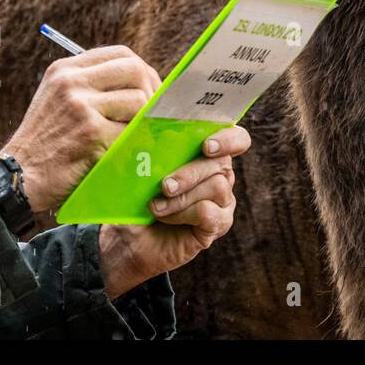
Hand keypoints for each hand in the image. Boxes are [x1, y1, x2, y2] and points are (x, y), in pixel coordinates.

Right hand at [2, 45, 161, 212]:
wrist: (20, 176)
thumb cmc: (45, 143)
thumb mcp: (57, 99)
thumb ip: (89, 85)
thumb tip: (140, 81)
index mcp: (65, 70)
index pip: (120, 53)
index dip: (143, 70)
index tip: (150, 89)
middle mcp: (72, 82)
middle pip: (134, 69)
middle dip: (152, 90)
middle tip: (153, 111)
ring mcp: (81, 106)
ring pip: (139, 100)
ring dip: (143, 120)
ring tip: (134, 134)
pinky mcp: (91, 132)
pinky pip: (131, 131)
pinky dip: (135, 143)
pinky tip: (126, 151)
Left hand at [98, 125, 250, 299]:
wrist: (129, 234)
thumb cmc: (136, 192)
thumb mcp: (138, 165)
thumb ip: (147, 144)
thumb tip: (147, 130)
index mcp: (206, 151)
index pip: (236, 138)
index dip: (228, 139)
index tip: (206, 146)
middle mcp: (219, 173)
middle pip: (222, 162)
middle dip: (190, 173)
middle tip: (165, 185)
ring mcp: (222, 201)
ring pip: (217, 186)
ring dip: (182, 197)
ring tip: (156, 206)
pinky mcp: (218, 225)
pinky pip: (210, 213)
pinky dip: (184, 214)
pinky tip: (166, 218)